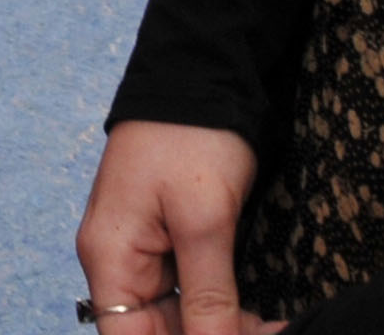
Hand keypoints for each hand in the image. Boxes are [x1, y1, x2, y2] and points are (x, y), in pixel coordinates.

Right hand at [79, 122, 280, 334]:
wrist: (201, 75)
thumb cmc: (191, 138)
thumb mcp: (205, 220)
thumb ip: (207, 297)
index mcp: (110, 258)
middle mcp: (119, 263)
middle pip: (154, 333)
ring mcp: (144, 253)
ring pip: (178, 320)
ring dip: (223, 330)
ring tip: (273, 330)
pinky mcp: (171, 243)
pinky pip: (191, 295)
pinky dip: (224, 312)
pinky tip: (261, 320)